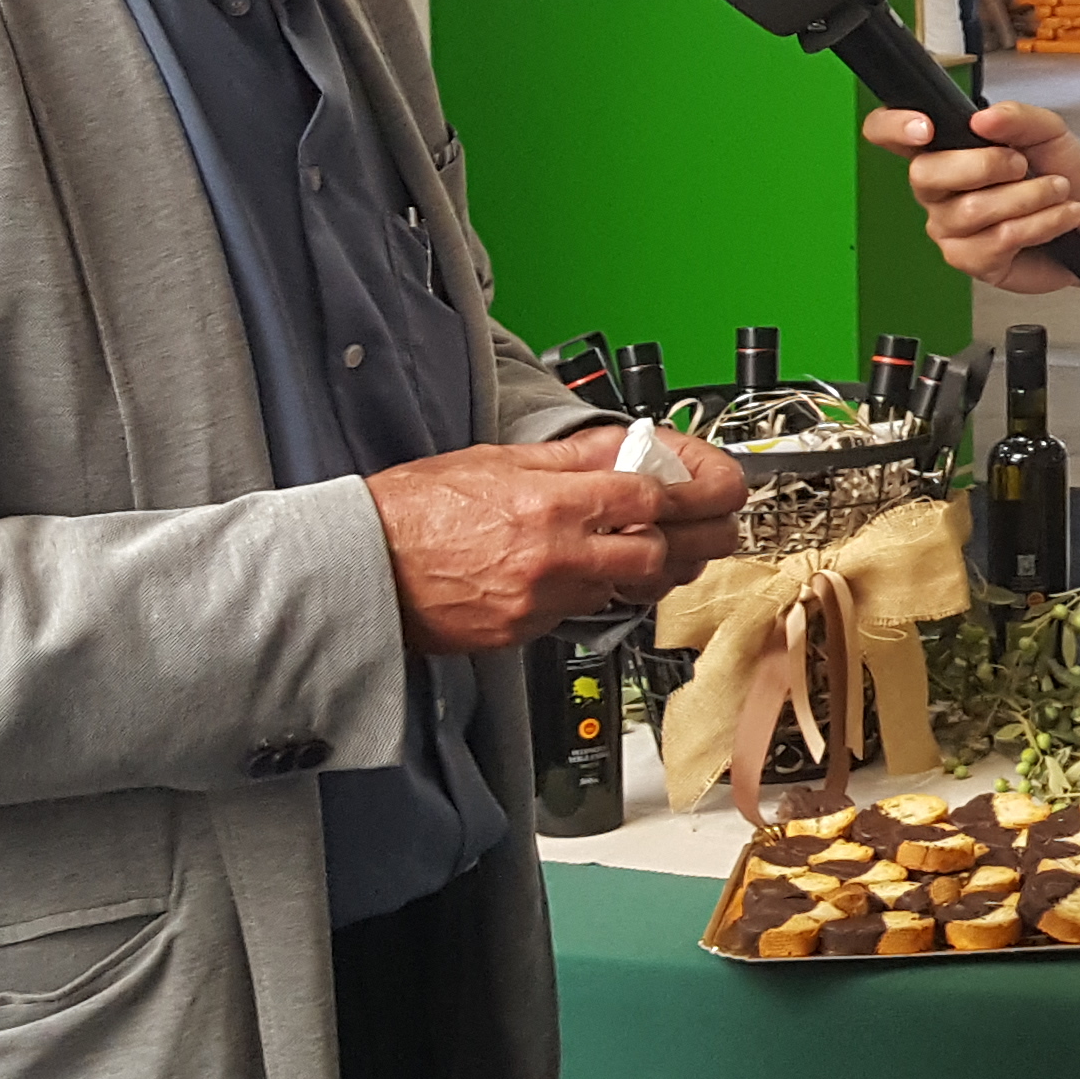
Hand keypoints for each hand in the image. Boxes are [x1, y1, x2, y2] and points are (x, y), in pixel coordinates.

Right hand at [369, 433, 746, 655]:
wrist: (361, 570)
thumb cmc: (414, 512)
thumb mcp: (494, 460)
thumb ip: (568, 458)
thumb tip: (622, 446)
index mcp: (548, 501)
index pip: (649, 494)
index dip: (692, 490)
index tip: (712, 487)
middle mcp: (553, 553)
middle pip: (658, 551)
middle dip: (697, 539)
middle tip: (718, 527)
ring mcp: (542, 599)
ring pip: (629, 587)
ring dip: (656, 569)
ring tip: (669, 550)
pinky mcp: (527, 631)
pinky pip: (583, 611)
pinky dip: (598, 591)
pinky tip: (598, 573)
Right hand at [867, 95, 1079, 293]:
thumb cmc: (1058, 172)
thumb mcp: (1046, 131)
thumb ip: (1016, 117)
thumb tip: (983, 119)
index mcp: (942, 149)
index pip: (888, 133)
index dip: (892, 127)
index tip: (925, 127)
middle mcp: (936, 190)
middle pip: (925, 173)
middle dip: (984, 164)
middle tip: (1022, 164)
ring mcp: (949, 227)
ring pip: (971, 209)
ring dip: (1028, 196)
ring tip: (1056, 191)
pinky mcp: (971, 260)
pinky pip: (998, 239)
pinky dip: (1040, 223)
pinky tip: (1058, 217)